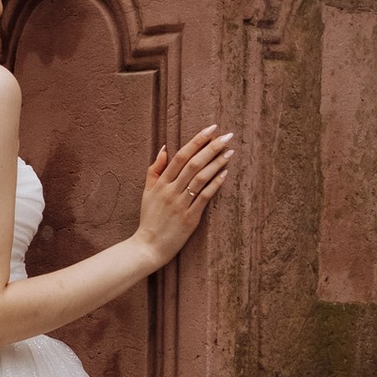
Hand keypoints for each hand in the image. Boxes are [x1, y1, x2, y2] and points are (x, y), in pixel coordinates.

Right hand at [133, 125, 234, 267]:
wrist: (148, 246)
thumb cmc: (149, 218)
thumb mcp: (147, 192)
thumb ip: (154, 170)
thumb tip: (164, 148)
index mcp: (160, 183)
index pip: (180, 156)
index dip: (197, 141)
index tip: (211, 129)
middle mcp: (170, 191)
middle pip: (193, 164)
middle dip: (211, 148)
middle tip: (227, 136)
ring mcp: (180, 204)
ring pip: (200, 178)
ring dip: (216, 163)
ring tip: (230, 151)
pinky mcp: (190, 218)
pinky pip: (204, 197)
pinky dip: (215, 184)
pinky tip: (225, 173)